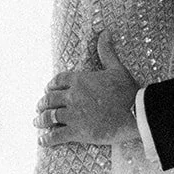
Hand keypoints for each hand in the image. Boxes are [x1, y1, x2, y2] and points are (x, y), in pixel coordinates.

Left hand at [36, 30, 139, 147]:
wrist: (135, 113)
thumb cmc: (128, 91)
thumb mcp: (116, 68)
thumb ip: (106, 51)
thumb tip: (106, 33)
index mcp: (80, 79)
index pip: (58, 80)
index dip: (51, 85)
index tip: (47, 89)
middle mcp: (72, 96)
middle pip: (50, 99)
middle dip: (43, 103)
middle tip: (39, 107)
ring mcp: (73, 114)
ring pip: (49, 117)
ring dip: (41, 120)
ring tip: (37, 122)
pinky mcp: (77, 131)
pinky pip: (56, 135)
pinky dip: (47, 139)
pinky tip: (42, 141)